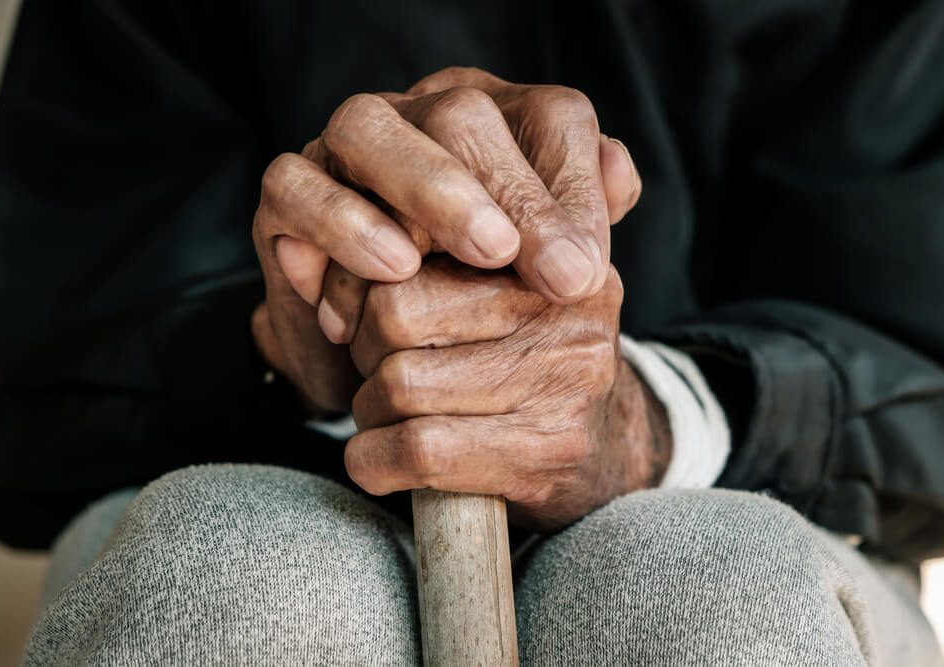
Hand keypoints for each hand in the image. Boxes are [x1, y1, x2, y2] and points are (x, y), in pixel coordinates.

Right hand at [252, 67, 640, 411]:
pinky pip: (296, 185)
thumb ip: (580, 217)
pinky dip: (341, 223)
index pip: (547, 118)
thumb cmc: (469, 297)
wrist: (386, 350)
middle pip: (460, 114)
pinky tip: (391, 272)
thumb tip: (620, 172)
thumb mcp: (534, 267)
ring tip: (482, 257)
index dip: (573, 187)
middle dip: (512, 194)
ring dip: (428, 189)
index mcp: (493, 122)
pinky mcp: (286, 195)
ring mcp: (342, 151)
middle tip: (551, 273)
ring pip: (367, 128)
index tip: (587, 273)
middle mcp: (415, 119)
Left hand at [341, 257, 670, 530]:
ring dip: (368, 411)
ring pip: (400, 385)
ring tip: (386, 415)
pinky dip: (372, 461)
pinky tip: (376, 460)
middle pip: (395, 313)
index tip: (358, 313)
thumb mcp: (505, 284)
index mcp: (550, 246)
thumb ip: (439, 240)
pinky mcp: (548, 451)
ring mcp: (565, 381)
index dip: (362, 283)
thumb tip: (332, 227)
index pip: (416, 239)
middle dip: (362, 352)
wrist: (610, 452)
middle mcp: (567, 305)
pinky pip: (419, 448)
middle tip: (376, 370)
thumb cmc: (529, 361)